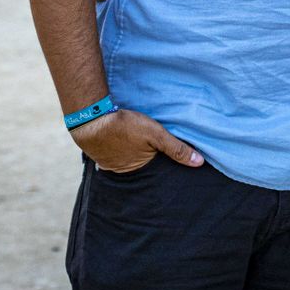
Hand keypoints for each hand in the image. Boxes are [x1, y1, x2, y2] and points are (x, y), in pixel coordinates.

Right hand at [70, 107, 202, 172]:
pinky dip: (118, 146)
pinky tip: (121, 137)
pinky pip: (113, 152)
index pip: (157, 165)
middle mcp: (123, 170)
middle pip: (141, 162)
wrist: (90, 119)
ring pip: (126, 157)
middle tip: (149, 143)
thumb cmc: (125, 126)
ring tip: (135, 139)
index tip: (166, 149)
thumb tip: (199, 162)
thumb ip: (177, 148)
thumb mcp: (156, 135)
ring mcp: (109, 163)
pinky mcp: (99, 153)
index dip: (162, 158)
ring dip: (131, 150)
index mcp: (139, 168)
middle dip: (147, 155)